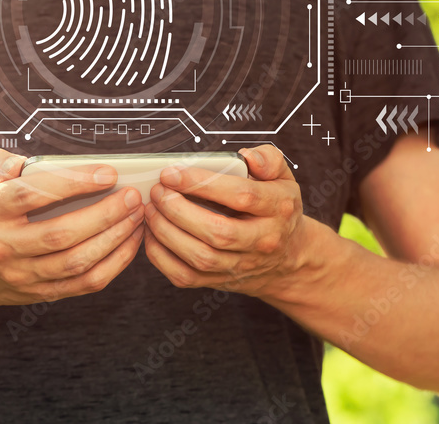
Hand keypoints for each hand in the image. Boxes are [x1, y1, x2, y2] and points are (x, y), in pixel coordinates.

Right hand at [0, 149, 144, 307]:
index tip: (107, 173)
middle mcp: (2, 247)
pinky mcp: (40, 293)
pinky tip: (130, 241)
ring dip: (114, 238)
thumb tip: (25, 163)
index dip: (72, 182)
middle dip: (104, 214)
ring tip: (137, 216)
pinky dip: (114, 263)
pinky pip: (85, 282)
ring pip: (77, 261)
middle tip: (132, 196)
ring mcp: (22, 275)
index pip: (31, 194)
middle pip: (60, 234)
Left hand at [143, 145, 306, 296]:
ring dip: (167, 232)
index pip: (241, 196)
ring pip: (200, 257)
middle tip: (158, 191)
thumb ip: (268, 159)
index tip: (172, 173)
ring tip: (151, 209)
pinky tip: (152, 234)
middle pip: (218, 232)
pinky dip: (161, 257)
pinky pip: (186, 276)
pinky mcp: (220, 281)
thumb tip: (247, 156)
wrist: (287, 258)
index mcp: (277, 209)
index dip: (202, 183)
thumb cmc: (277, 211)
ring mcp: (241, 265)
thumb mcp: (283, 178)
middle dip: (179, 210)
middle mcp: (262, 241)